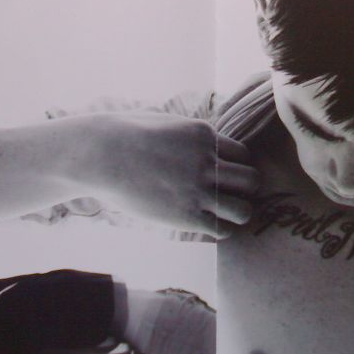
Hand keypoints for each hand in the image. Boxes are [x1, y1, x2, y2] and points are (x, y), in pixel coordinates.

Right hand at [88, 112, 259, 237]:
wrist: (100, 155)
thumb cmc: (125, 137)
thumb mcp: (166, 123)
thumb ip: (191, 136)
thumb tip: (204, 145)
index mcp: (204, 136)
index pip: (243, 155)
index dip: (235, 167)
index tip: (223, 175)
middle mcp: (207, 162)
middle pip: (252, 181)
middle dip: (246, 189)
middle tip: (232, 195)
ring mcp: (198, 190)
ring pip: (244, 209)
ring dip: (238, 212)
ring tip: (225, 214)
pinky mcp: (186, 215)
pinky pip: (222, 229)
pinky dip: (222, 230)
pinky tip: (209, 225)